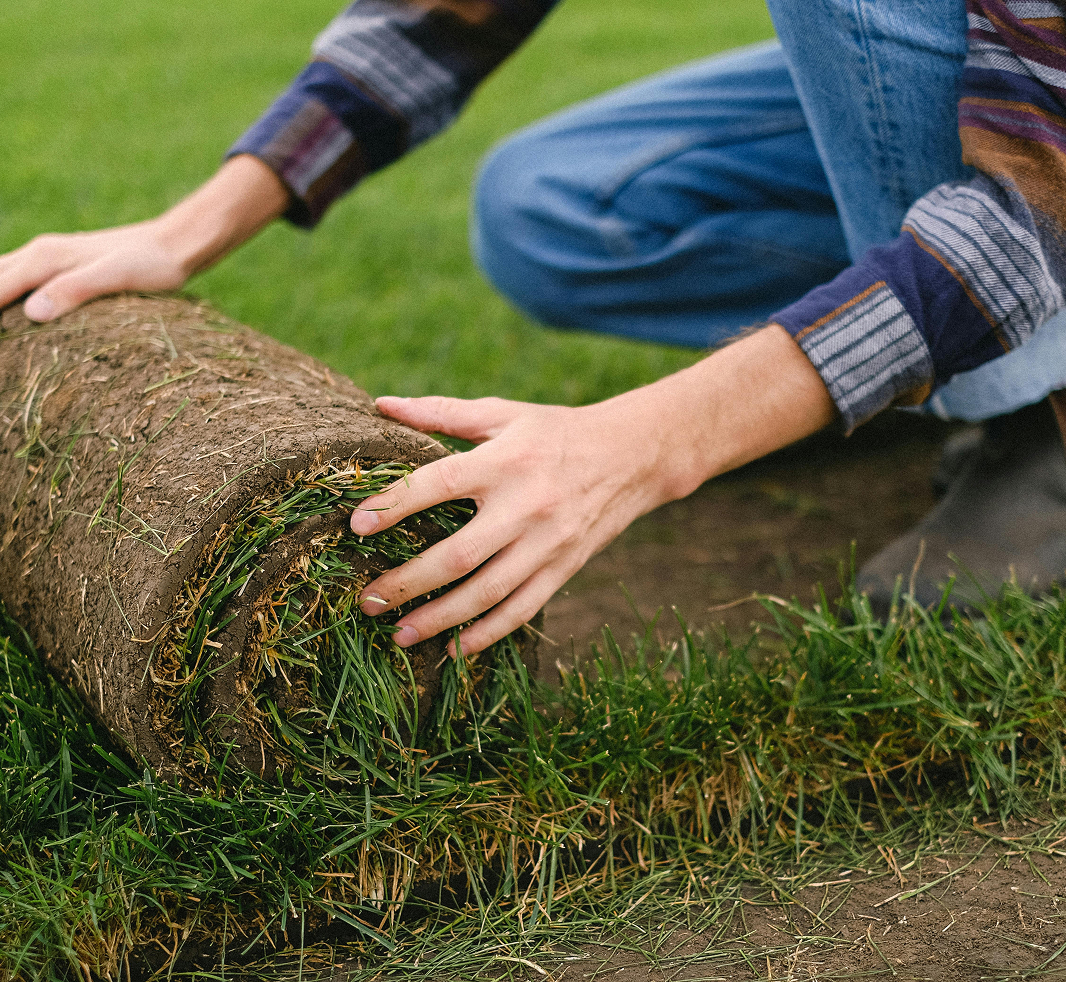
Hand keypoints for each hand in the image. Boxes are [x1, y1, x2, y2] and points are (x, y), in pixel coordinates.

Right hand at [0, 223, 192, 320]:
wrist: (176, 244)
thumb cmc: (151, 263)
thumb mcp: (115, 277)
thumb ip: (74, 290)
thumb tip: (32, 313)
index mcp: (45, 257)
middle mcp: (42, 253)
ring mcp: (54, 257)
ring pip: (7, 275)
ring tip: (4, 333)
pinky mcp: (68, 266)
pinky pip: (25, 279)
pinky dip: (12, 295)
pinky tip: (18, 316)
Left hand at [352, 390, 694, 655]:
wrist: (632, 456)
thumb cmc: (554, 431)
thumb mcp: (502, 414)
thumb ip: (441, 412)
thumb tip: (381, 405)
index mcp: (503, 461)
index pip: (438, 484)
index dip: (395, 504)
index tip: (356, 526)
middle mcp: (525, 506)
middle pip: (457, 555)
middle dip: (407, 582)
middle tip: (367, 600)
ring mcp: (547, 544)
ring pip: (486, 593)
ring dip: (439, 618)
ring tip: (400, 634)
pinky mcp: (563, 568)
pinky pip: (522, 610)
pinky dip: (488, 634)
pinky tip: (454, 649)